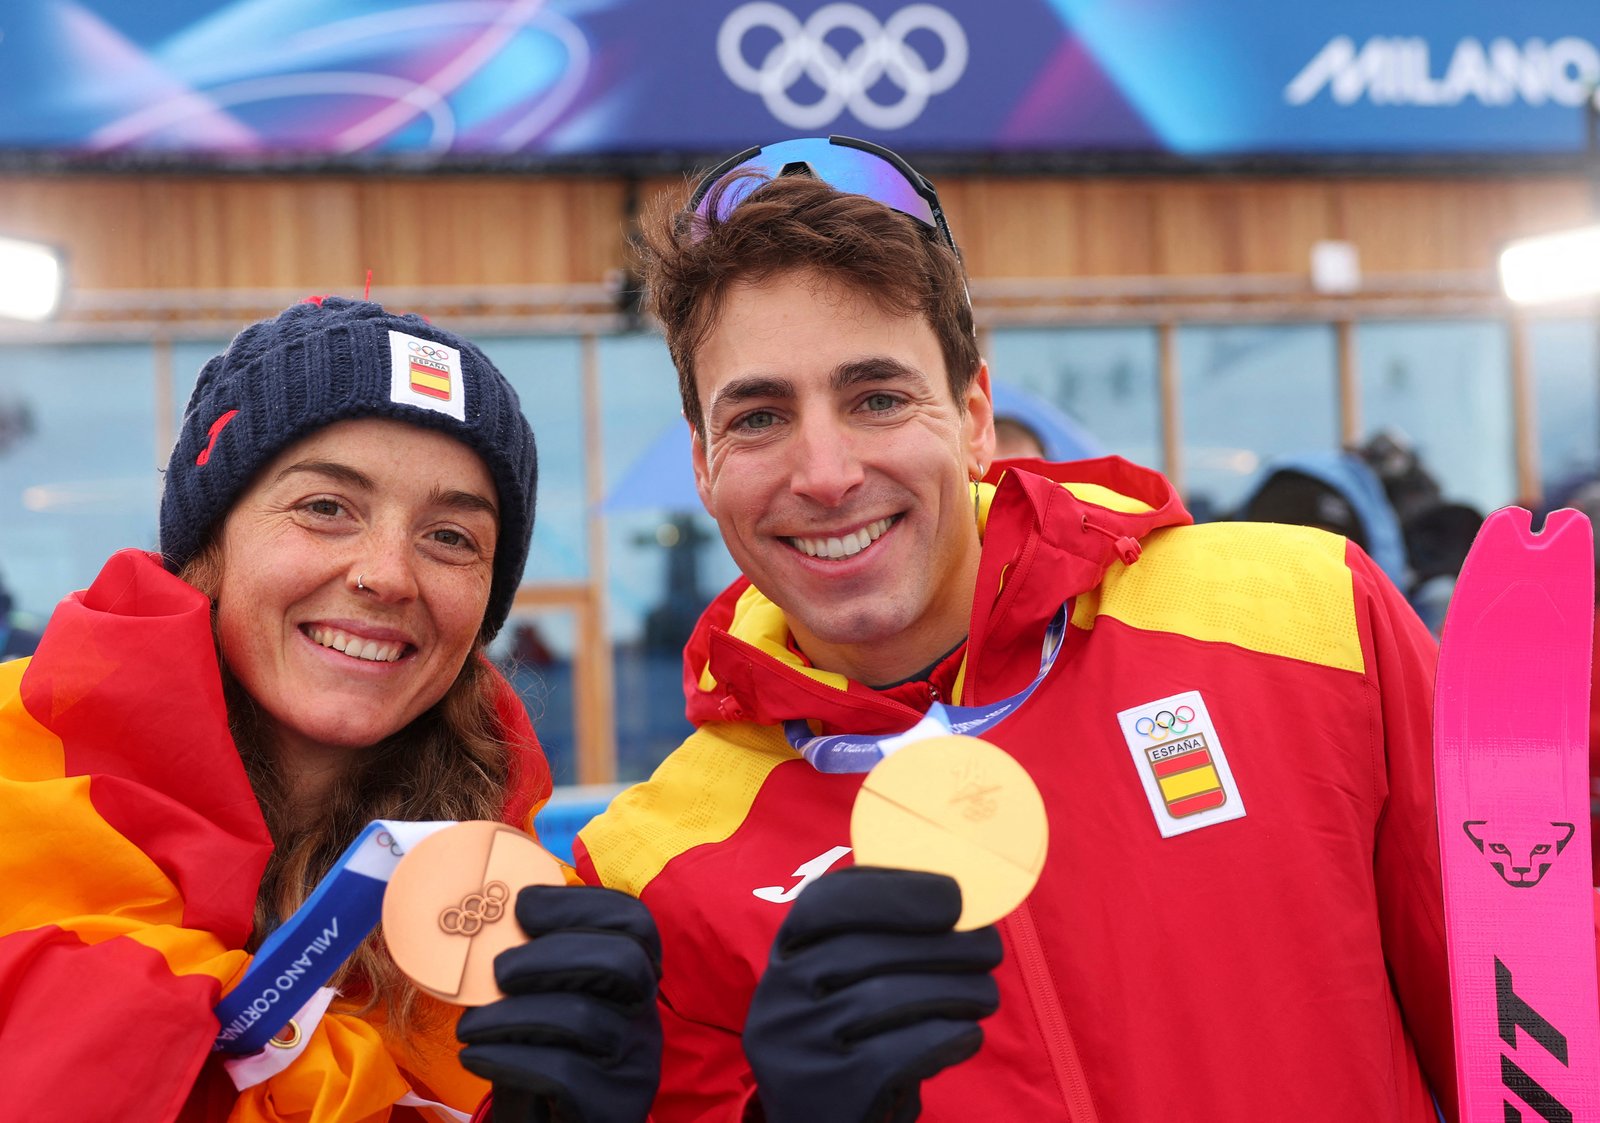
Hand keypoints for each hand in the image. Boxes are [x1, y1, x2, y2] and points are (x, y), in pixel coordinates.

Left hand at [457, 885, 661, 1122]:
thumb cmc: (542, 1059)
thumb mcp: (543, 1005)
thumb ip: (533, 965)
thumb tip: (489, 916)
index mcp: (633, 981)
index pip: (635, 923)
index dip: (581, 904)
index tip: (524, 907)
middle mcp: (646, 1017)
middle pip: (622, 960)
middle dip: (550, 953)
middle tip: (499, 971)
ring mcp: (635, 1063)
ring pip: (582, 1017)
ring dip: (509, 1014)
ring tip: (469, 1027)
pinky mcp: (612, 1105)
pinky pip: (561, 1070)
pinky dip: (506, 1058)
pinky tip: (476, 1057)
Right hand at [743, 867, 1002, 1122]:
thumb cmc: (851, 1040)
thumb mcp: (843, 985)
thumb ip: (879, 942)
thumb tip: (960, 906)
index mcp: (785, 954)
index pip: (824, 903)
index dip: (892, 891)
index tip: (952, 897)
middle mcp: (779, 995)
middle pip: (867, 950)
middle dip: (944, 944)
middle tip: (990, 949)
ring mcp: (797, 1045)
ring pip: (886, 999)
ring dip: (954, 990)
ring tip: (985, 995)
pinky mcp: (827, 1091)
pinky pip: (897, 1053)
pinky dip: (945, 1038)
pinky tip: (967, 1035)